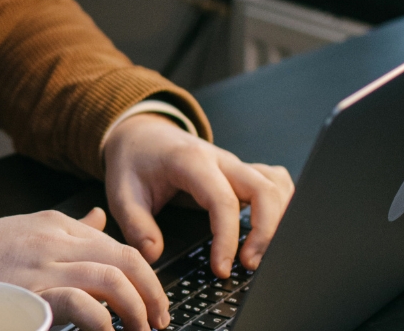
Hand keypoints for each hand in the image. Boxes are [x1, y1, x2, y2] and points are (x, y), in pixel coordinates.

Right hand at [0, 207, 168, 330]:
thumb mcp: (22, 233)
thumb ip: (66, 227)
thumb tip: (99, 217)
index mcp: (52, 224)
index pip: (115, 243)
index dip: (142, 274)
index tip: (151, 300)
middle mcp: (53, 239)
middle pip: (125, 257)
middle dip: (152, 290)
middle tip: (158, 318)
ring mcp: (42, 266)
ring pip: (114, 277)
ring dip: (137, 309)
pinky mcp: (31, 295)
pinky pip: (84, 304)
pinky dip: (104, 323)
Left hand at [104, 114, 293, 277]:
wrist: (140, 134)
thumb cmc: (134, 161)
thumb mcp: (121, 191)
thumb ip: (135, 224)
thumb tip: (154, 254)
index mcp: (191, 161)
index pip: (223, 200)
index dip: (228, 238)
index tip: (221, 268)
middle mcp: (220, 159)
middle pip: (264, 190)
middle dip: (266, 232)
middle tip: (248, 265)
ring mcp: (234, 164)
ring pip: (276, 185)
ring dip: (279, 220)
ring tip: (259, 254)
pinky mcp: (241, 172)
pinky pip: (275, 183)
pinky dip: (282, 206)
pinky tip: (271, 232)